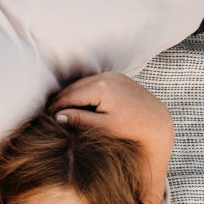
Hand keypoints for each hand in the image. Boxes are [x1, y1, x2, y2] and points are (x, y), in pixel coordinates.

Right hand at [50, 72, 171, 144]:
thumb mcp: (104, 126)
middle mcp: (106, 77)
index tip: (46, 118)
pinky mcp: (117, 77)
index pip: (69, 97)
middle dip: (60, 101)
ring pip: (81, 84)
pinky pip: (93, 82)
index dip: (55, 108)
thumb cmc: (131, 128)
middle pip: (73, 88)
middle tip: (49, 115)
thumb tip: (58, 116)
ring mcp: (112, 75)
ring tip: (62, 111)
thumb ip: (80, 120)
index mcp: (101, 88)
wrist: (157, 121)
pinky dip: (83, 92)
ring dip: (71, 96)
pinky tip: (79, 104)